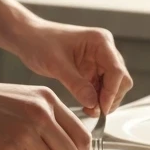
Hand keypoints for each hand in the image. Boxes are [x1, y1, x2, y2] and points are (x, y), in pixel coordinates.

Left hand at [15, 20, 132, 116]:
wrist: (28, 38)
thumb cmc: (40, 42)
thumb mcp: (56, 64)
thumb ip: (76, 83)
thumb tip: (94, 104)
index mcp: (100, 41)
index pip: (117, 70)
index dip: (112, 92)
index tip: (101, 108)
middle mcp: (104, 50)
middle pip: (121, 79)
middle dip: (110, 97)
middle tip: (94, 111)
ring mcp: (99, 61)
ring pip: (114, 86)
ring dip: (104, 100)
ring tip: (88, 110)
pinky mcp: (91, 71)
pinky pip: (101, 88)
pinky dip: (97, 99)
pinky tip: (86, 105)